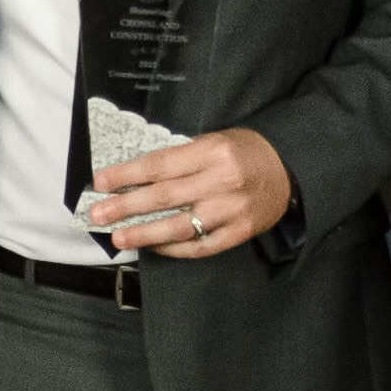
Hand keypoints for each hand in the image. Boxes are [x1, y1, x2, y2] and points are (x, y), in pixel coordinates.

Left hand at [86, 127, 292, 258]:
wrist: (291, 169)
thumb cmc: (246, 151)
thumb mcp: (215, 141)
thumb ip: (181, 158)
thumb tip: (135, 178)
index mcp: (213, 151)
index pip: (160, 164)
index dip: (127, 174)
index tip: (101, 182)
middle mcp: (222, 181)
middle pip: (164, 196)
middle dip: (126, 206)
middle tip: (98, 214)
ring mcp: (232, 210)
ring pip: (180, 226)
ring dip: (144, 233)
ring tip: (119, 237)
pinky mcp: (241, 232)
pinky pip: (201, 246)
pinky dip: (175, 249)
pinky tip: (154, 247)